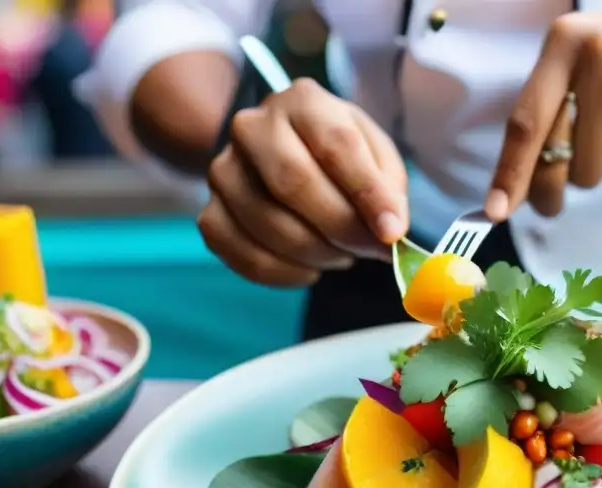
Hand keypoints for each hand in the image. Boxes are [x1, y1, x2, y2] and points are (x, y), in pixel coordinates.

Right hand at [198, 78, 408, 285]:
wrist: (286, 154)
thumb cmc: (339, 157)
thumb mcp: (376, 157)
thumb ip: (387, 189)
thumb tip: (389, 231)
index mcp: (304, 102)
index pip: (336, 145)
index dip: (367, 194)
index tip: (391, 232)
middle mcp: (253, 127)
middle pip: (291, 182)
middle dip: (339, 226)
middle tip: (368, 250)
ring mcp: (224, 169)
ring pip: (265, 223)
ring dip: (314, 253)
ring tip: (341, 254)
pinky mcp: (210, 210)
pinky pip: (239, 251)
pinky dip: (280, 272)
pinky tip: (308, 270)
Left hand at [485, 0, 601, 219]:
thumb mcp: (580, 60)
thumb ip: (549, 114)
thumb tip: (515, 189)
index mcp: (561, 46)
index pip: (525, 123)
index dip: (510, 174)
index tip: (495, 213)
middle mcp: (594, 55)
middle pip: (569, 160)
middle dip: (575, 179)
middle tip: (584, 174)